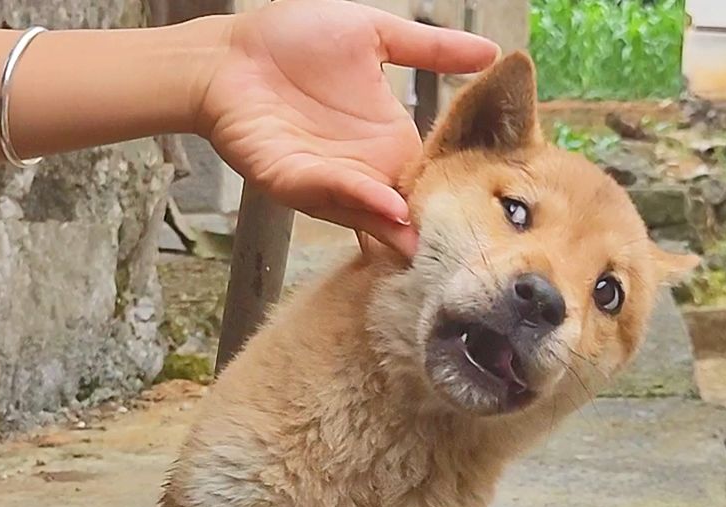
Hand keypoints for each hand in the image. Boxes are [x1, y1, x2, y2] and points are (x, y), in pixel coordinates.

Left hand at [194, 0, 496, 256]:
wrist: (230, 52)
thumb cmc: (294, 42)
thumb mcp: (375, 37)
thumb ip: (431, 49)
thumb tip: (495, 52)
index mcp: (386, 141)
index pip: (430, 175)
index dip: (457, 190)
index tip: (493, 208)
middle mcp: (363, 168)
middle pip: (406, 207)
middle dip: (433, 229)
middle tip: (473, 250)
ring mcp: (327, 180)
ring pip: (372, 211)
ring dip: (401, 227)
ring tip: (435, 240)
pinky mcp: (291, 180)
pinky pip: (331, 193)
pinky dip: (361, 203)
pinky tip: (391, 209)